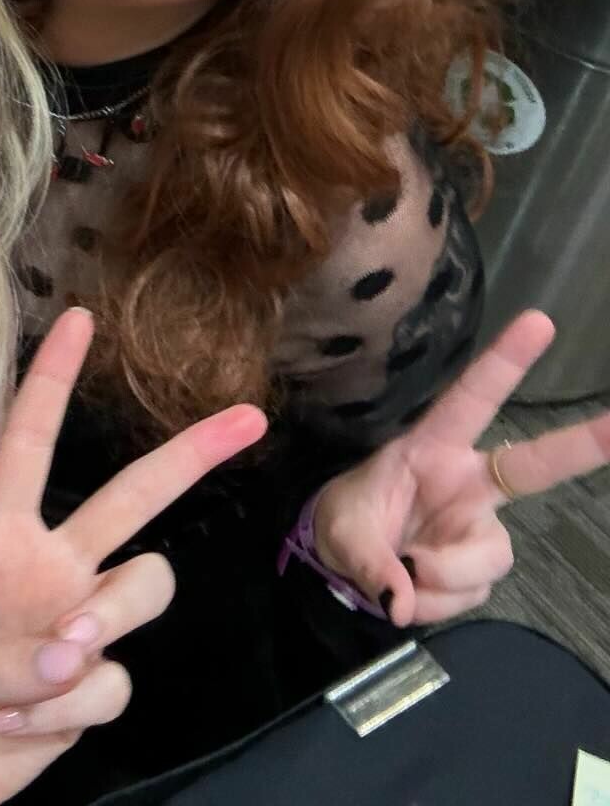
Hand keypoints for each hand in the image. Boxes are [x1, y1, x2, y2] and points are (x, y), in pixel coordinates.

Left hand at [0, 308, 265, 805]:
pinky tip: (15, 727)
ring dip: (108, 620)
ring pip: (145, 586)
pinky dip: (66, 711)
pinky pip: (113, 684)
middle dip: (188, 455)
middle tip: (246, 419)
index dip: (51, 379)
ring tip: (55, 657)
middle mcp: (47, 567)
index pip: (28, 441)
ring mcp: (75, 626)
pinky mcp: (89, 691)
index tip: (77, 318)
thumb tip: (70, 653)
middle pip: (133, 498)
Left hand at [314, 310, 609, 625]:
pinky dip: (436, 603)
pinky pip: (469, 593)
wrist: (341, 564)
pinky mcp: (481, 567)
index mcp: (432, 448)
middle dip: (582, 444)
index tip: (538, 321)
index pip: (471, 400)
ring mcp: (480, 525)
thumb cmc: (347, 520)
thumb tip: (403, 600)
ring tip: (404, 572)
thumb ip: (369, 563)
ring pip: (490, 555)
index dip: (504, 362)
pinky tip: (412, 594)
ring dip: (445, 576)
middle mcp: (468, 482)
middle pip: (534, 465)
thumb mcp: (341, 531)